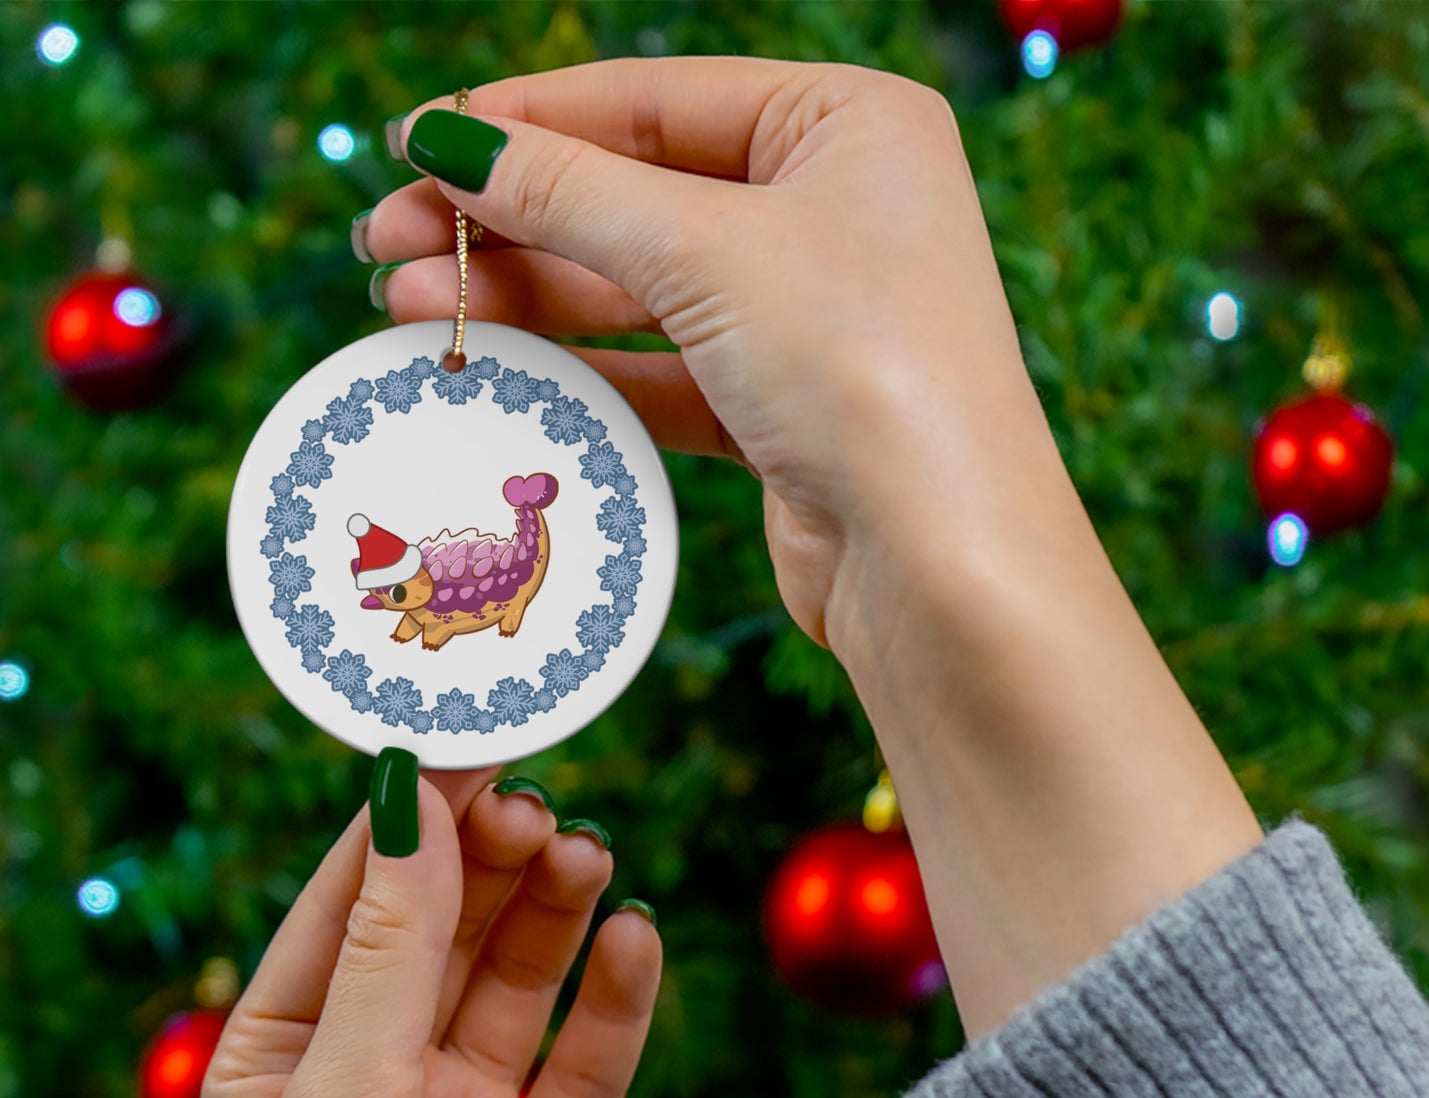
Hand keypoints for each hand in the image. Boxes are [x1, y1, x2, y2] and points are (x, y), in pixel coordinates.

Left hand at [202, 765, 661, 1097]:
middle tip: (539, 805)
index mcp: (289, 1051)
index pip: (353, 899)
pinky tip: (635, 940)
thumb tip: (412, 801)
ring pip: (521, 976)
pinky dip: (617, 994)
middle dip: (490, 861)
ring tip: (588, 856)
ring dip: (555, 911)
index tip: (469, 742)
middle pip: (447, 926)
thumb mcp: (346, 1096)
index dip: (409, 820)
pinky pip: (591, 1055)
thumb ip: (391, 947)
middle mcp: (380, 1071)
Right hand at [361, 56, 1054, 652]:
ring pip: (640, 289)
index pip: (656, 100)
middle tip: (385, 240)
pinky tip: (493, 365)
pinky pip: (661, 370)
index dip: (527, 119)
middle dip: (508, 218)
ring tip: (406, 305)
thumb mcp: (707, 251)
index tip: (416, 142)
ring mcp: (809, 315)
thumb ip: (571, 193)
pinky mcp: (782, 409)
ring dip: (526, 296)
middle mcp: (835, 210)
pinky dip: (580, 369)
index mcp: (848, 125)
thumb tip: (449, 141)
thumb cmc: (861, 369)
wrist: (938, 562)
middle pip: (637, 194)